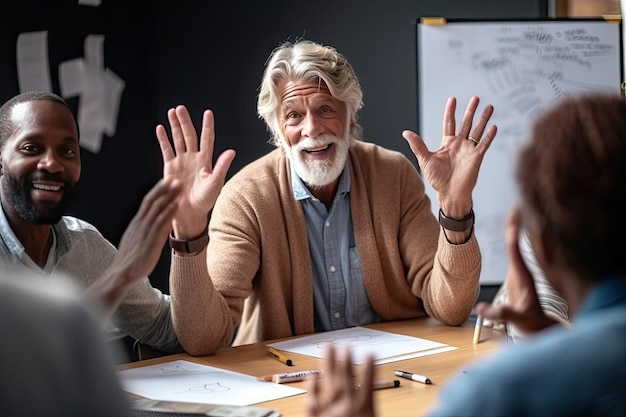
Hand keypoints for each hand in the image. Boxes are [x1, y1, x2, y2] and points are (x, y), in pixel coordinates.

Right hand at [88, 178, 182, 313]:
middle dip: (164, 188)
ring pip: (158, 208)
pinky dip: (169, 212)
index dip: (157, 191)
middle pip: (152, 201)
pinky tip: (177, 204)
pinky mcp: (150, 240)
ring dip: (169, 196)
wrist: (121, 274)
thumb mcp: (135, 241)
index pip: (147, 202)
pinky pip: (160, 223)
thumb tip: (152, 226)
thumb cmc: (130, 260)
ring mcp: (145, 231)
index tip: (166, 181)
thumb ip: (143, 231)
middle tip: (176, 177)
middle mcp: (140, 224)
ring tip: (180, 185)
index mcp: (136, 224)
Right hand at [156, 106, 235, 238]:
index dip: (207, 126)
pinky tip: (160, 128)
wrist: (190, 213)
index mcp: (206, 161)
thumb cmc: (205, 200)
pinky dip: (163, 139)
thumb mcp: (216, 183)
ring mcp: (181, 161)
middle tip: (181, 108)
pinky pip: (166, 150)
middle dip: (185, 121)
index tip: (208, 113)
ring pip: (178, 139)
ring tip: (171, 112)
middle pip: (189, 135)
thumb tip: (231, 151)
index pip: (207, 139)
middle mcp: (193, 158)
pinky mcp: (170, 167)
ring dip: (174, 126)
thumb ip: (222, 166)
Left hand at [305, 345, 375, 416]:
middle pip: (345, 378)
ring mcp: (329, 410)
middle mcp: (345, 405)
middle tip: (346, 346)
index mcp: (363, 408)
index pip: (367, 384)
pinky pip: (312, 401)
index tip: (370, 355)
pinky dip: (312, 388)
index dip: (369, 368)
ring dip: (329, 364)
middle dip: (345, 361)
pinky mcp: (316, 416)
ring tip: (329, 347)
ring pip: (329, 383)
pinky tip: (311, 376)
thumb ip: (370, 408)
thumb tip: (372, 397)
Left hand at [402, 96, 496, 215]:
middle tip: (476, 97)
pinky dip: (488, 137)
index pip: (450, 123)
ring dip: (483, 119)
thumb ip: (417, 145)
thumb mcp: (425, 159)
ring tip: (490, 107)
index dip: (451, 111)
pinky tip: (493, 127)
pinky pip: (483, 145)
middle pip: (466, 123)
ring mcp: (469, 150)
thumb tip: (405, 132)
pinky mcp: (476, 158)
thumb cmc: (437, 179)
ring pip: (477, 131)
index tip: (452, 99)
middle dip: (471, 110)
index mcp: (447, 143)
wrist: (449, 194)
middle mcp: (460, 144)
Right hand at [477, 208, 556, 334]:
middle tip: (515, 205)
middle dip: (517, 225)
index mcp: (523, 277)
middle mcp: (524, 270)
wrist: (542, 327)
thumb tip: (480, 310)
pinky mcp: (520, 274)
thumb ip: (500, 314)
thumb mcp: (516, 319)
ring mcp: (522, 271)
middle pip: (519, 242)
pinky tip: (514, 231)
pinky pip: (518, 251)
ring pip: (520, 245)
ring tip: (515, 211)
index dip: (513, 233)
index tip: (513, 216)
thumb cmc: (530, 323)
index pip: (515, 250)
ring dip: (517, 229)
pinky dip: (515, 239)